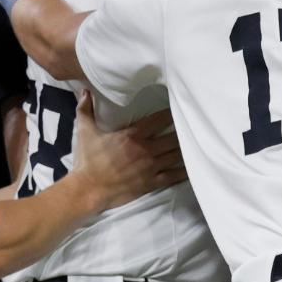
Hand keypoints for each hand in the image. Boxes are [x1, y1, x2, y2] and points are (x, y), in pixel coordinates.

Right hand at [68, 95, 185, 209]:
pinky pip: (173, 176)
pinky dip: (183, 172)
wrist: (88, 189)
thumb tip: (85, 91)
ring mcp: (150, 167)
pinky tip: (193, 167)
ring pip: (176, 155)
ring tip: (196, 144)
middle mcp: (146, 149)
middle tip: (191, 126)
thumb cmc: (87, 161)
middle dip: (183, 131)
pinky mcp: (151, 183)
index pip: (159, 119)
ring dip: (185, 149)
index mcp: (133, 135)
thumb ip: (86, 110)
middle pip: (173, 137)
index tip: (178, 107)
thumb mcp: (85, 132)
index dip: (170, 113)